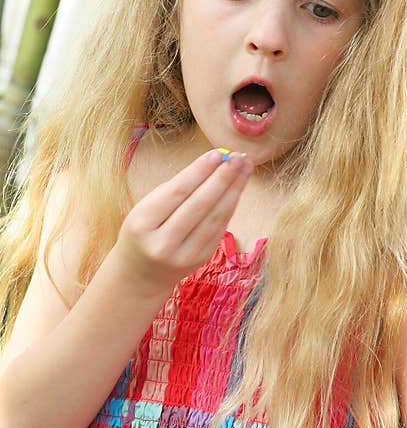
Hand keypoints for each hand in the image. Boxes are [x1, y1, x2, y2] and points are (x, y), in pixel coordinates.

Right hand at [114, 149, 252, 294]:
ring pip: (215, 218)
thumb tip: (213, 163)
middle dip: (222, 178)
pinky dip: (230, 206)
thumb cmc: (145, 231)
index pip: (177, 192)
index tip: (217, 153)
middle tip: (238, 157)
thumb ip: (176, 189)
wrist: (140, 274)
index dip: (199, 171)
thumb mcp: (145, 209)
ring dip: (234, 190)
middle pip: (200, 205)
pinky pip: (219, 228)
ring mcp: (184, 255)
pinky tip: (238, 189)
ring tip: (245, 168)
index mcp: (142, 223)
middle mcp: (163, 243)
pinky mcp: (200, 260)